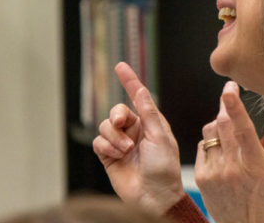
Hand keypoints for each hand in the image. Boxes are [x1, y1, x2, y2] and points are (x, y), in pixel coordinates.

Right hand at [92, 62, 185, 213]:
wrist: (155, 196)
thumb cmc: (164, 167)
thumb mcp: (159, 135)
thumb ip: (148, 111)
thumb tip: (141, 88)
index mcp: (149, 122)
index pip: (137, 97)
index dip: (129, 80)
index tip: (120, 66)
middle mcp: (134, 130)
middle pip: (116, 111)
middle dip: (117, 115)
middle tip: (122, 123)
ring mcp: (120, 143)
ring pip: (105, 126)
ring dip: (115, 136)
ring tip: (127, 150)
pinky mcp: (108, 156)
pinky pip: (99, 142)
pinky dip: (108, 146)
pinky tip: (119, 155)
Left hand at [195, 81, 263, 222]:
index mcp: (255, 163)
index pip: (242, 129)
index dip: (234, 106)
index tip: (229, 88)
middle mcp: (232, 167)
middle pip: (222, 124)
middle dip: (225, 104)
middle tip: (228, 93)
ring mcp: (215, 172)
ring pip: (209, 133)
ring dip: (218, 124)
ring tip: (228, 128)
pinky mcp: (202, 178)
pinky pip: (202, 147)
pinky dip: (210, 143)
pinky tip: (221, 151)